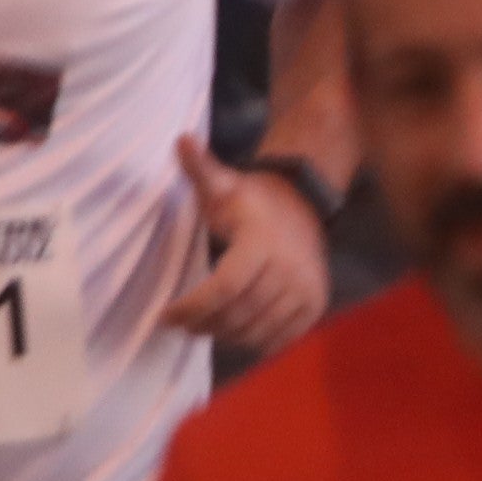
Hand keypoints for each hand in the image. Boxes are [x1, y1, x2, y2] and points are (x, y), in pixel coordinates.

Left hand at [161, 135, 330, 353]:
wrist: (304, 204)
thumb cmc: (251, 199)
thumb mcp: (224, 183)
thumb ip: (201, 168)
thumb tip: (180, 139)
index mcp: (263, 243)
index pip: (226, 287)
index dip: (193, 306)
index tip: (166, 316)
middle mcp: (291, 269)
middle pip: (238, 313)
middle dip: (203, 324)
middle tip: (182, 323)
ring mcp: (306, 289)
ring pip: (257, 329)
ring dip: (225, 334)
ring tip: (205, 326)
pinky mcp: (315, 304)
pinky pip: (281, 337)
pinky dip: (255, 341)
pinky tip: (237, 331)